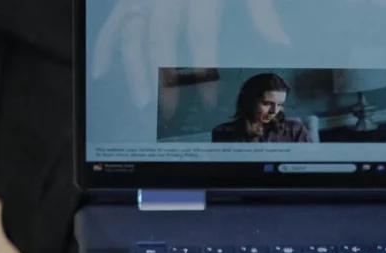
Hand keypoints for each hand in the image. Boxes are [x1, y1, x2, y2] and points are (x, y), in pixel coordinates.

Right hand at [91, 0, 289, 110]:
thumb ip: (261, 9)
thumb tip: (283, 43)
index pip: (199, 27)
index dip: (202, 61)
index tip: (209, 93)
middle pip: (161, 35)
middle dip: (165, 75)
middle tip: (172, 110)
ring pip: (133, 30)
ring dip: (134, 68)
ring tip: (143, 101)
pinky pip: (115, 20)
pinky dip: (106, 46)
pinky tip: (102, 74)